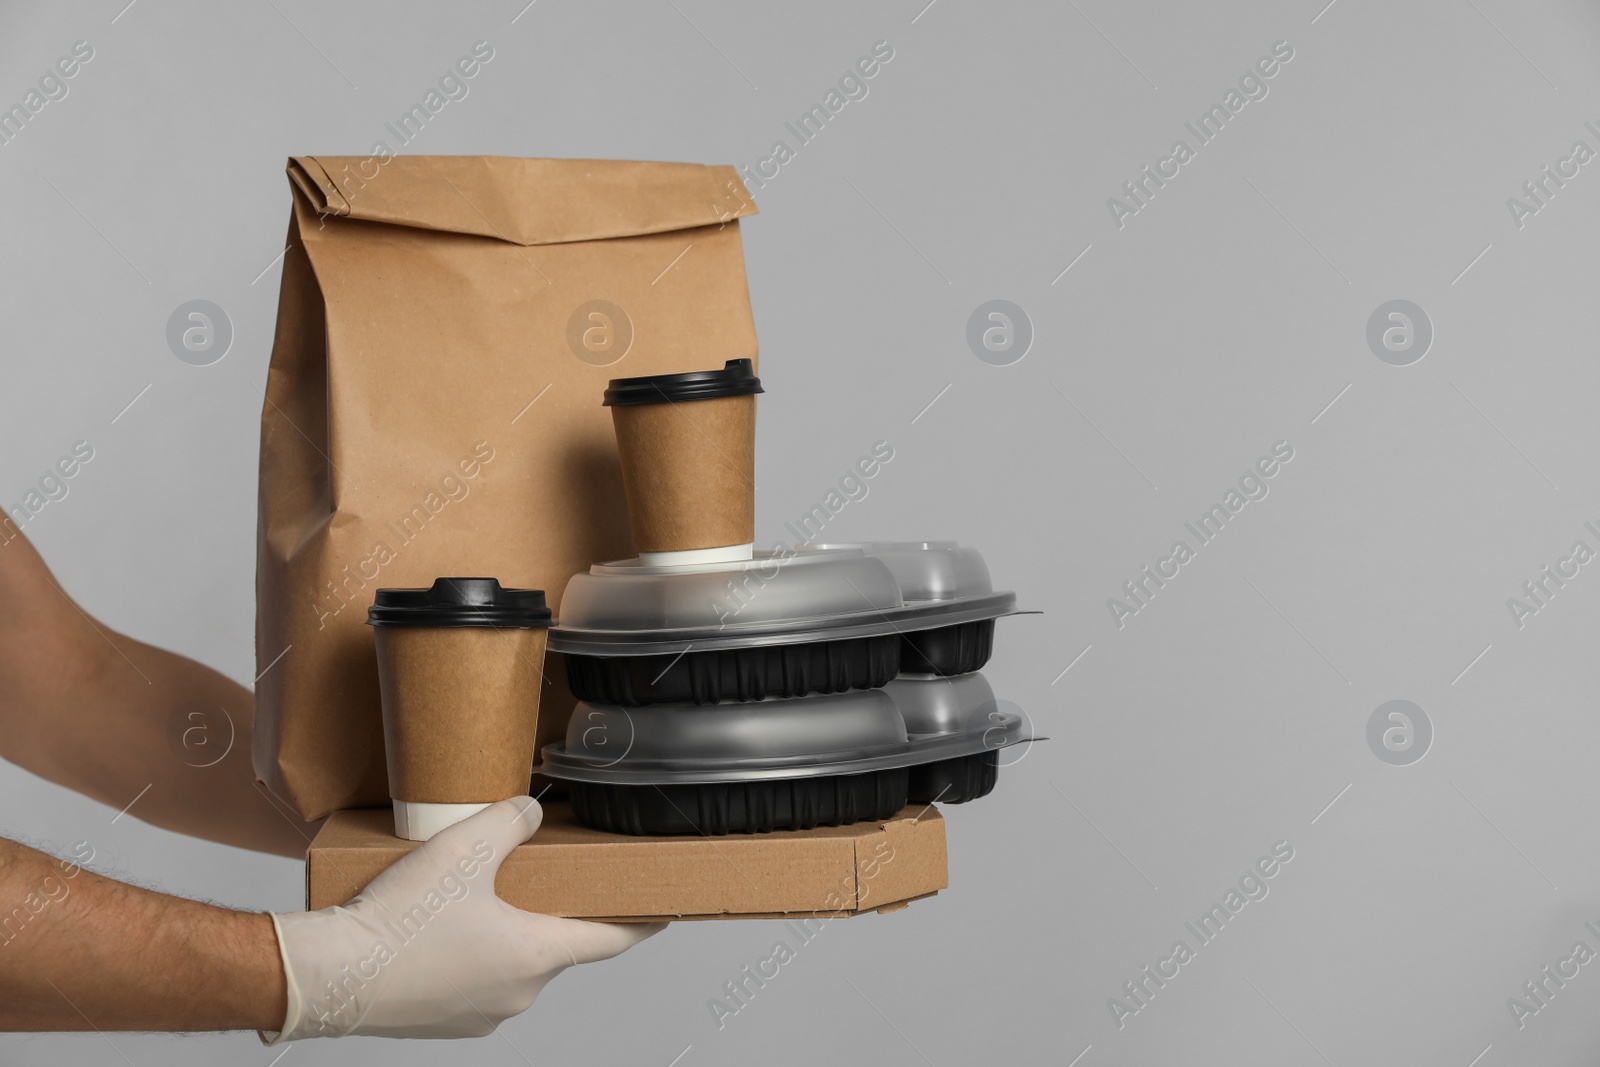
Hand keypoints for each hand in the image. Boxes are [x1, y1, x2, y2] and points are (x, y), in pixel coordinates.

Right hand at [266, 797, 663, 1040]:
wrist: (329, 977)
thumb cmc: (397, 923)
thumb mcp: (464, 848)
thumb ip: (510, 820)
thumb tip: (529, 813)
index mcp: (535, 957)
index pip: (611, 940)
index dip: (640, 922)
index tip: (661, 912)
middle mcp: (517, 994)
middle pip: (556, 947)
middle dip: (552, 914)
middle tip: (543, 878)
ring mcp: (481, 1014)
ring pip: (513, 965)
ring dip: (506, 933)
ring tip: (478, 897)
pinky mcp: (445, 1021)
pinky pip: (475, 982)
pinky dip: (471, 955)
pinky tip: (442, 927)